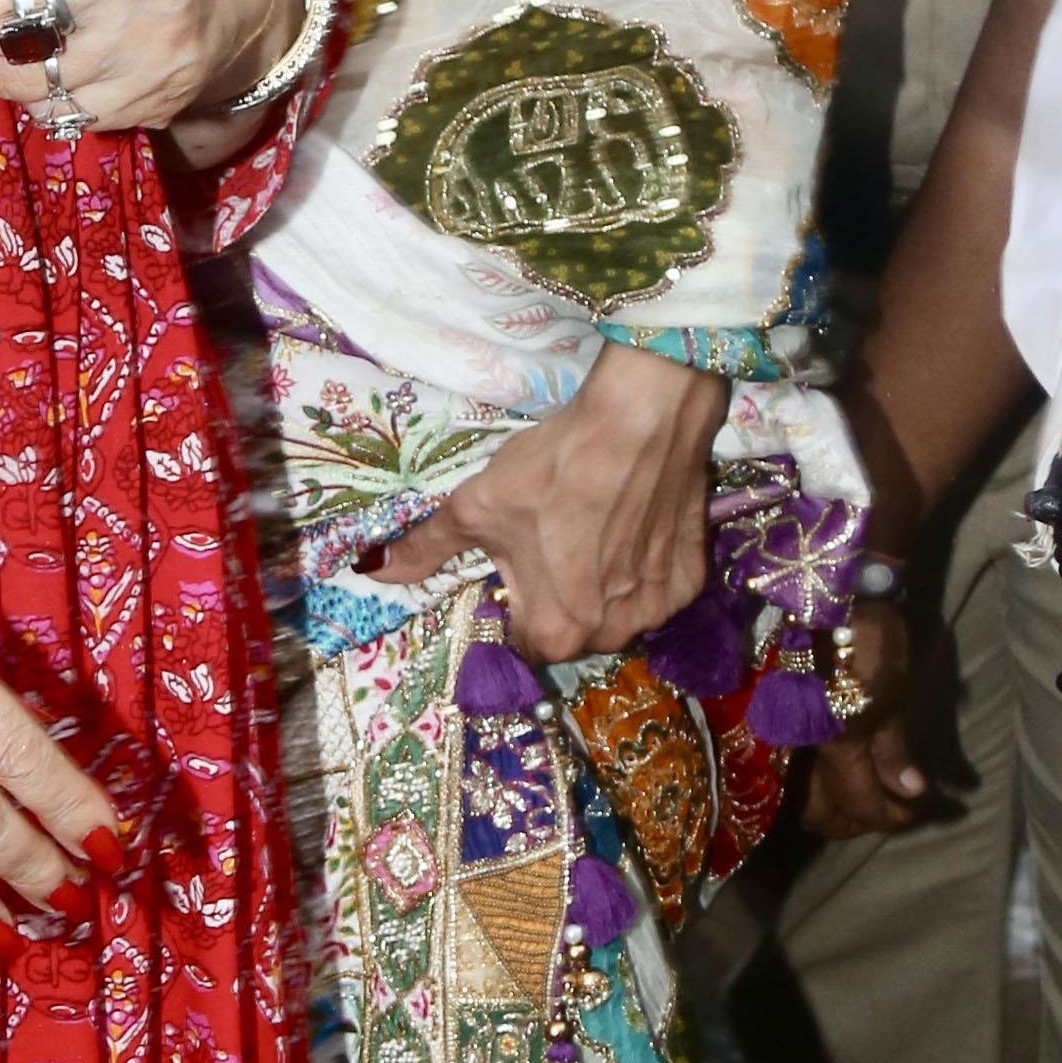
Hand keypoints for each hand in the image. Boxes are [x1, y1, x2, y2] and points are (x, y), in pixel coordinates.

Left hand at [375, 343, 728, 664]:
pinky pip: (655, 588)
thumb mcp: (475, 507)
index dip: (511, 604)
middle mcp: (610, 636)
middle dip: (556, 596)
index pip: (520, 641)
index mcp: (552, 632)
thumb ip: (427, 549)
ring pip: (616, 613)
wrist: (641, 421)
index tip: (514, 566)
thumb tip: (371, 571)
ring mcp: (657, 610)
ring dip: (600, 586)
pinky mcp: (690, 580)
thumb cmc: (551, 470)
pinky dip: (642, 567)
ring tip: (592, 529)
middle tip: (552, 538)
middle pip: (570, 630)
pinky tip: (632, 525)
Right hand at [799, 597, 944, 838]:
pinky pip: (788, 778)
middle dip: (859, 821)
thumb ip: (895, 746)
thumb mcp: (892, 691)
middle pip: (823, 814)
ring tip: (862, 800)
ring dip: (833, 811)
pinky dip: (811, 791)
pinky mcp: (773, 729)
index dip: (890, 815)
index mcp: (834, 740)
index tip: (916, 810)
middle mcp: (798, 749)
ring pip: (799, 800)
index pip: (860, 801)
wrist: (823, 594)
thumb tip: (911, 791)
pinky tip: (831, 783)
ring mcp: (781, 741)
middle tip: (890, 810)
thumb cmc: (868, 637)